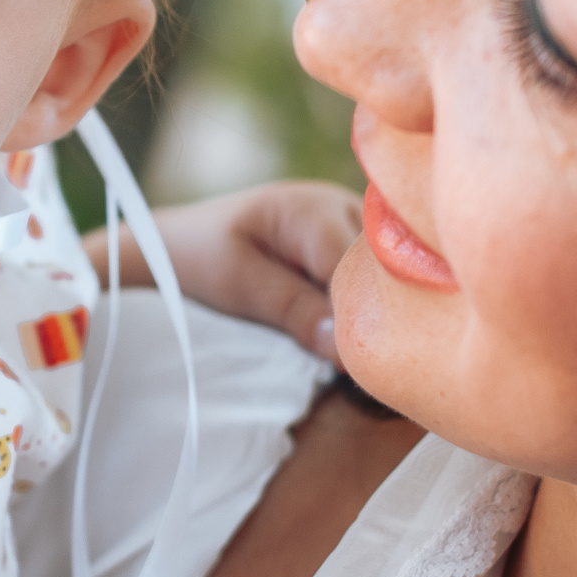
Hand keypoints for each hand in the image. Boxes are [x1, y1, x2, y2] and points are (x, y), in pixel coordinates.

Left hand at [86, 179, 361, 361]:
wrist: (185, 242)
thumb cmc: (203, 257)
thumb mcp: (239, 286)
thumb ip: (294, 310)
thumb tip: (349, 350)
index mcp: (314, 208)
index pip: (362, 271)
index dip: (365, 320)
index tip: (356, 367)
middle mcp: (349, 210)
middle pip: (387, 271)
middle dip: (379, 319)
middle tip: (363, 368)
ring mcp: (359, 228)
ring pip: (390, 279)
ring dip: (378, 317)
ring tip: (367, 360)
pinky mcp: (359, 251)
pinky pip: (378, 283)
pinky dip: (370, 313)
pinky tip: (364, 345)